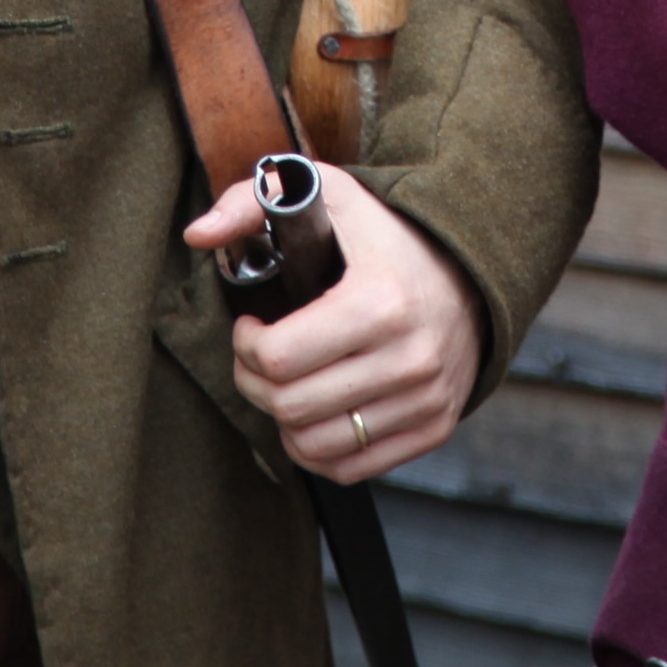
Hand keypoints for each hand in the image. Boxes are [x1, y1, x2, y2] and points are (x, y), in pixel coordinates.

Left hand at [182, 164, 481, 485]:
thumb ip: (250, 204)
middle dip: (255, 382)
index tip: (252, 327)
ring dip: (282, 419)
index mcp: (381, 301)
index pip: (278, 358)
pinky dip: (318, 449)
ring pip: (314, 446)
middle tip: (259, 358)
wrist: (471, 276)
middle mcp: (410, 357)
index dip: (245, 345)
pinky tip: (316, 411)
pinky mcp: (433, 428)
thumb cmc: (386, 239)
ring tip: (286, 385)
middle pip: (290, 405)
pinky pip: (349, 468)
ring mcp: (426, 399)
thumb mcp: (328, 197)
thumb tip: (195, 235)